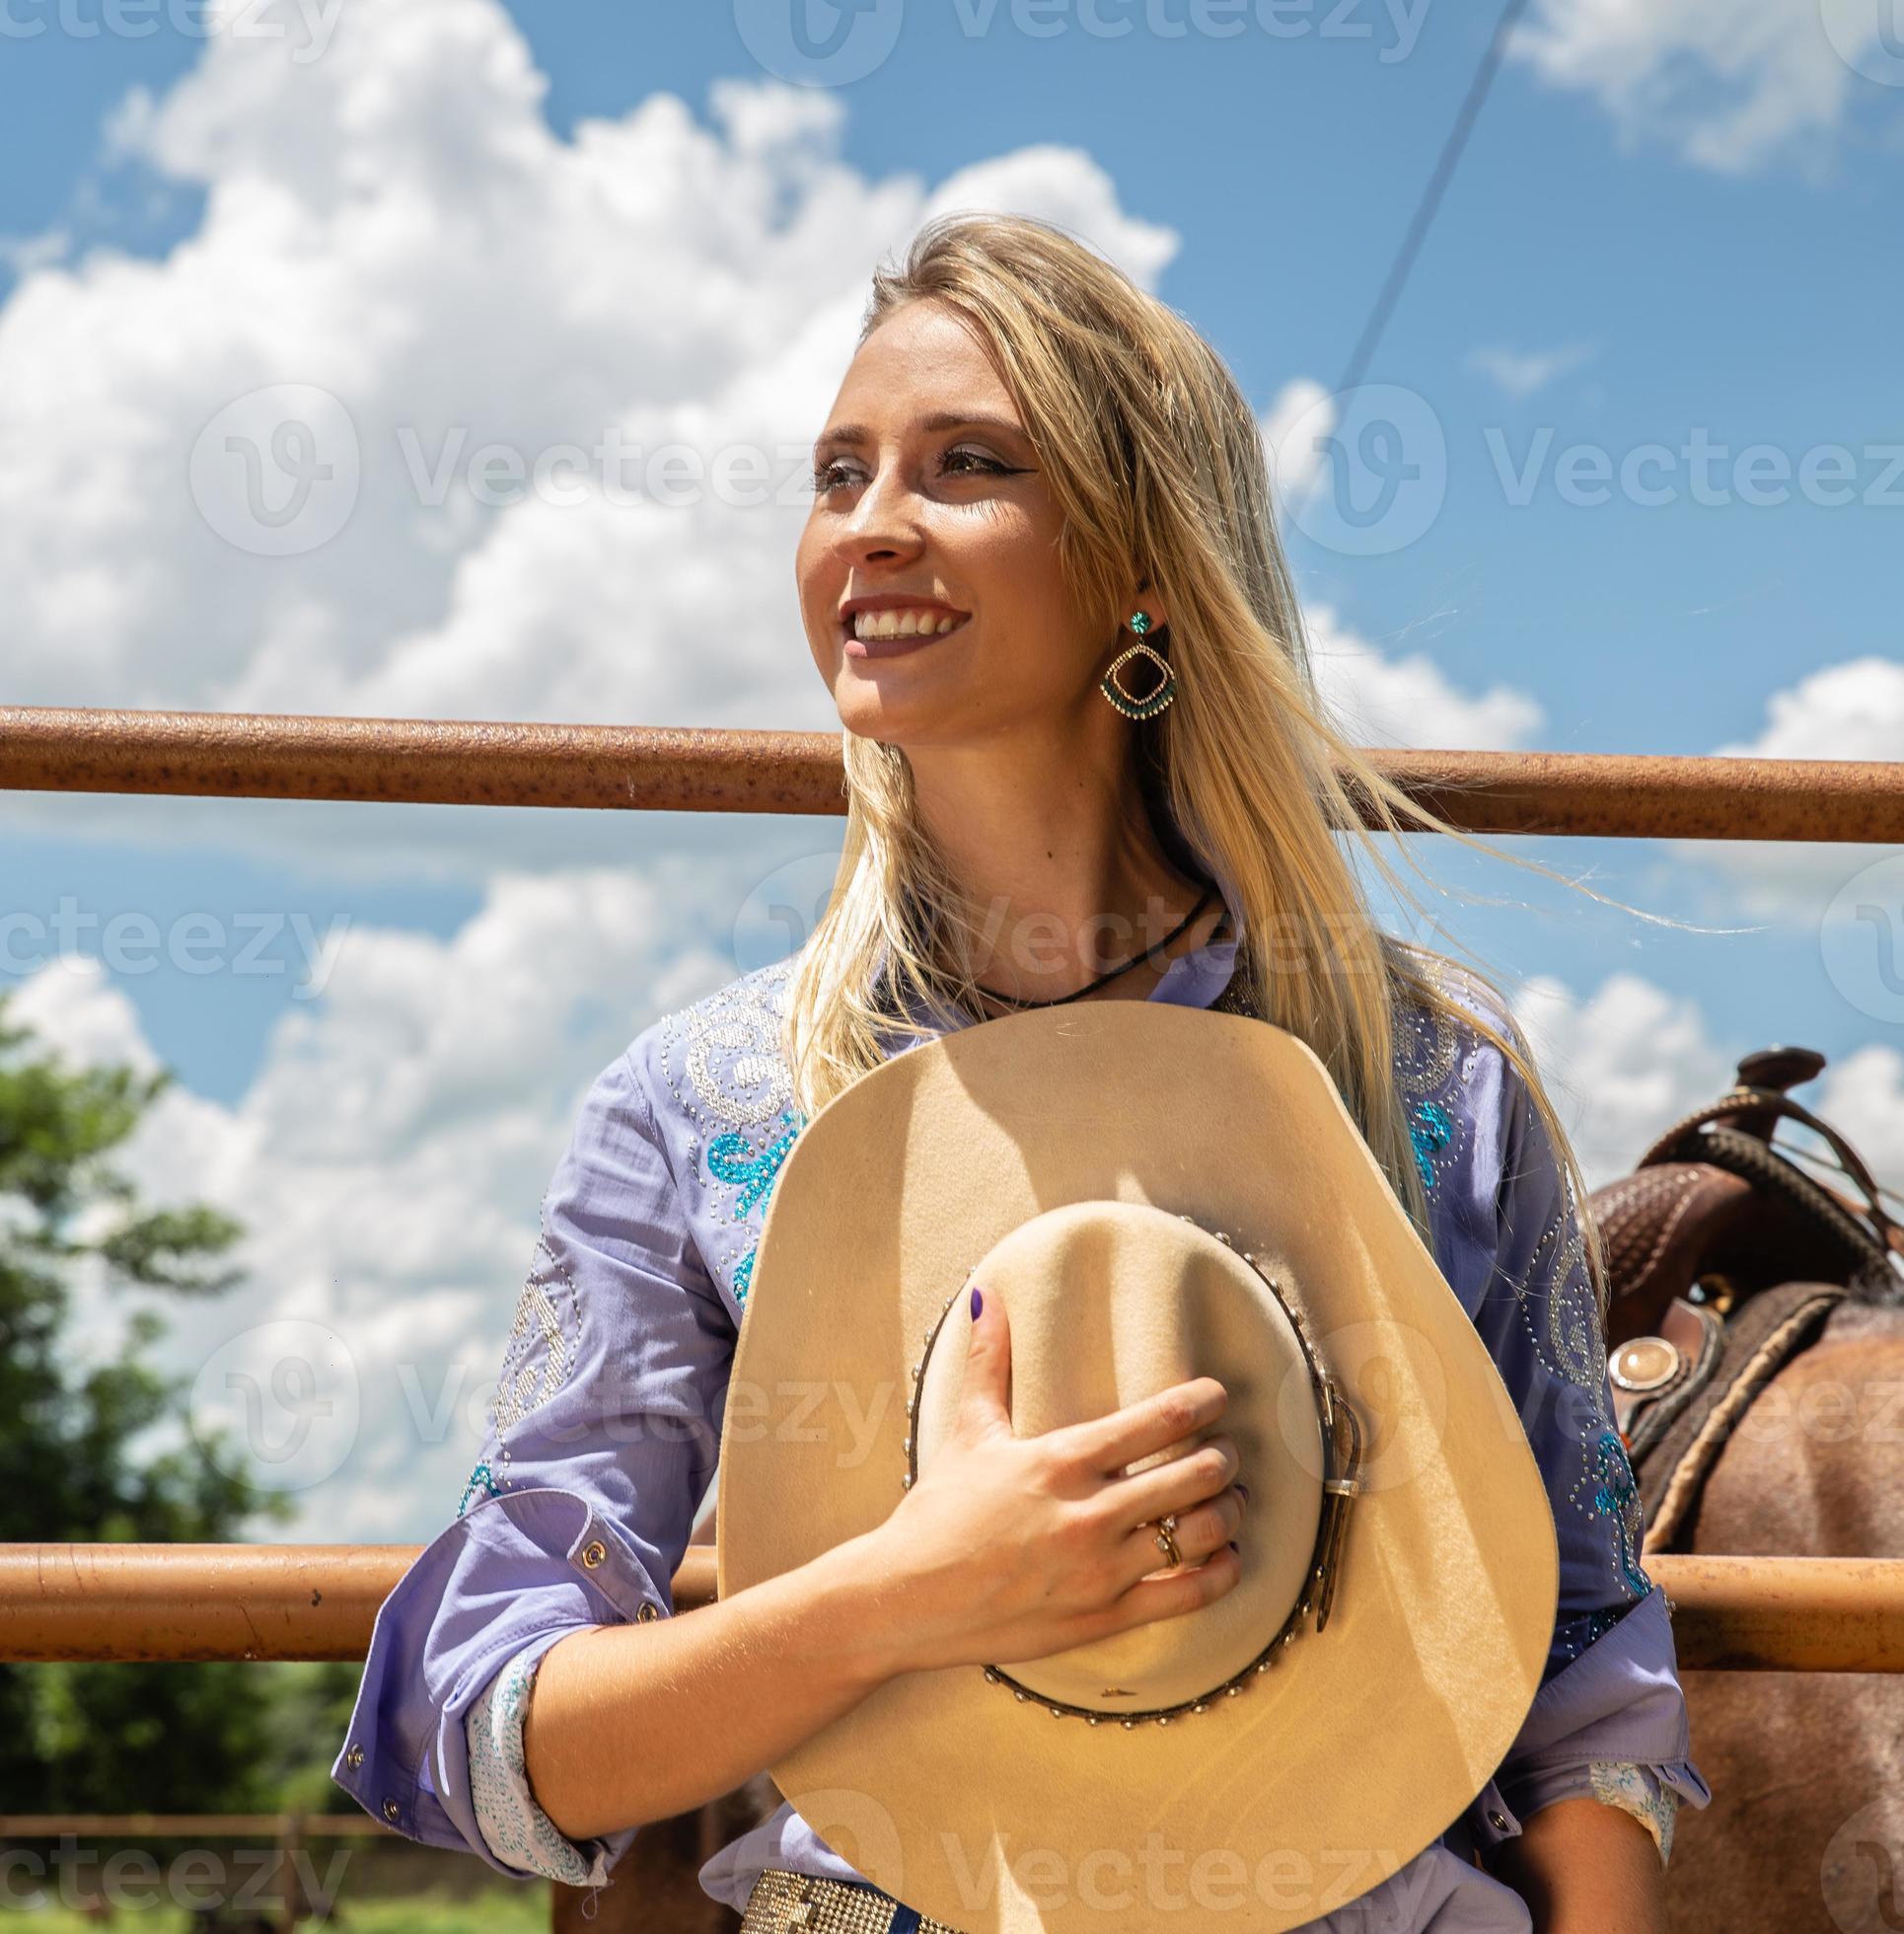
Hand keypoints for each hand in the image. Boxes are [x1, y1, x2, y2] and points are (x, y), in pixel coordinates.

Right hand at [867, 1283, 1247, 1675]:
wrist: (907, 1598)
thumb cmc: (939, 1511)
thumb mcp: (969, 1430)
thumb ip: (990, 1360)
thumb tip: (984, 1293)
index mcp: (1063, 1459)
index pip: (1161, 1419)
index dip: (1204, 1401)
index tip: (1218, 1396)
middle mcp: (1090, 1513)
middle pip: (1198, 1474)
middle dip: (1225, 1457)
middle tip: (1227, 1451)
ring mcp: (1101, 1570)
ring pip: (1203, 1533)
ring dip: (1230, 1511)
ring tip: (1229, 1500)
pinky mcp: (1105, 1617)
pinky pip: (1189, 1595)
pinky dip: (1221, 1572)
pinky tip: (1224, 1556)